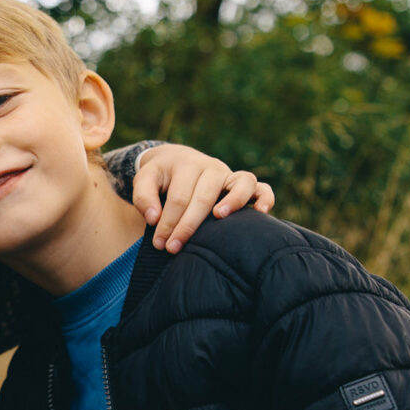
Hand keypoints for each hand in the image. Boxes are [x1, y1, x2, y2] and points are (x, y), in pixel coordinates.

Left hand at [133, 145, 274, 252]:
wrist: (179, 161)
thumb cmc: (161, 178)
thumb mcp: (145, 181)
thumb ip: (144, 197)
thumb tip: (155, 218)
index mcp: (186, 165)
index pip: (178, 198)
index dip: (168, 222)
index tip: (160, 244)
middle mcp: (211, 167)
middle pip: (204, 196)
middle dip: (188, 225)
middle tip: (173, 248)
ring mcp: (229, 174)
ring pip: (240, 182)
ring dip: (232, 201)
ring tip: (218, 218)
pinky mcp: (243, 183)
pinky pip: (262, 187)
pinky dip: (265, 197)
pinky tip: (261, 213)